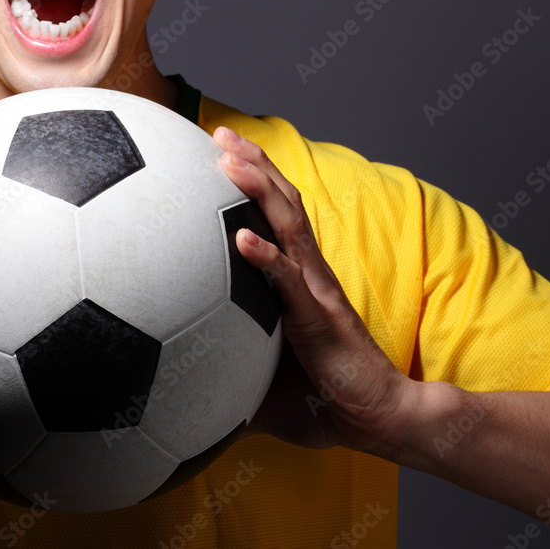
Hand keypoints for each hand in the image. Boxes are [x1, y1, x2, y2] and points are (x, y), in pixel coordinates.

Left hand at [214, 126, 420, 458]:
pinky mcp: (319, 319)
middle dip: (253, 163)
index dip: (252, 179)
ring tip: (228, 160)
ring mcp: (315, 291)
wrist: (375, 417)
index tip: (218, 151)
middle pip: (282, 203)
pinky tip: (241, 238)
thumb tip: (175, 386)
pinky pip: (290, 283)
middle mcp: (308, 273)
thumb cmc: (322, 395)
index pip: (275, 215)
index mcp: (297, 278)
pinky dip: (266, 257)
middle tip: (220, 133)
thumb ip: (224, 368)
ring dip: (258, 189)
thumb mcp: (260, 374)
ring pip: (288, 227)